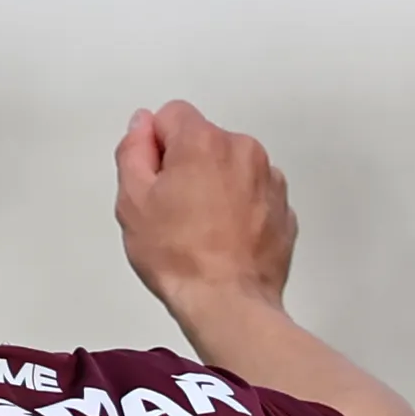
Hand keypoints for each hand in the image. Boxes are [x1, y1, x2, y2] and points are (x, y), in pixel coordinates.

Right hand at [114, 102, 295, 321]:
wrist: (228, 300)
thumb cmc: (180, 257)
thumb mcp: (132, 202)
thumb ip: (133, 151)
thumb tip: (141, 126)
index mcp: (203, 141)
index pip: (171, 115)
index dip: (154, 147)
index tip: (153, 183)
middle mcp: (242, 148)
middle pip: (202, 140)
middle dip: (186, 166)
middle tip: (172, 213)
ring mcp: (268, 176)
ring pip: (229, 166)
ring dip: (213, 186)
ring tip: (198, 230)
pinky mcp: (282, 203)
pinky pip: (251, 192)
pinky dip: (237, 207)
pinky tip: (221, 238)